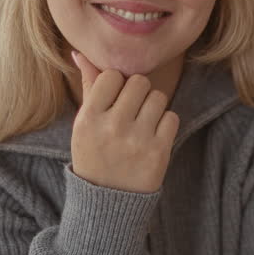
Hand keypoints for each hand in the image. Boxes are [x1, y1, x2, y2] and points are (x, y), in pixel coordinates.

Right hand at [70, 51, 179, 192]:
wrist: (108, 202)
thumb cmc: (95, 155)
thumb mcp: (84, 125)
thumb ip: (89, 87)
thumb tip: (81, 53)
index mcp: (89, 119)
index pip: (112, 75)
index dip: (117, 85)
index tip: (115, 100)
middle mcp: (112, 127)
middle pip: (139, 82)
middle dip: (138, 93)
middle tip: (131, 111)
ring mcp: (137, 140)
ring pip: (158, 97)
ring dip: (153, 107)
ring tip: (141, 124)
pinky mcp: (159, 152)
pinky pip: (172, 116)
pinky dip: (165, 124)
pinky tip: (152, 137)